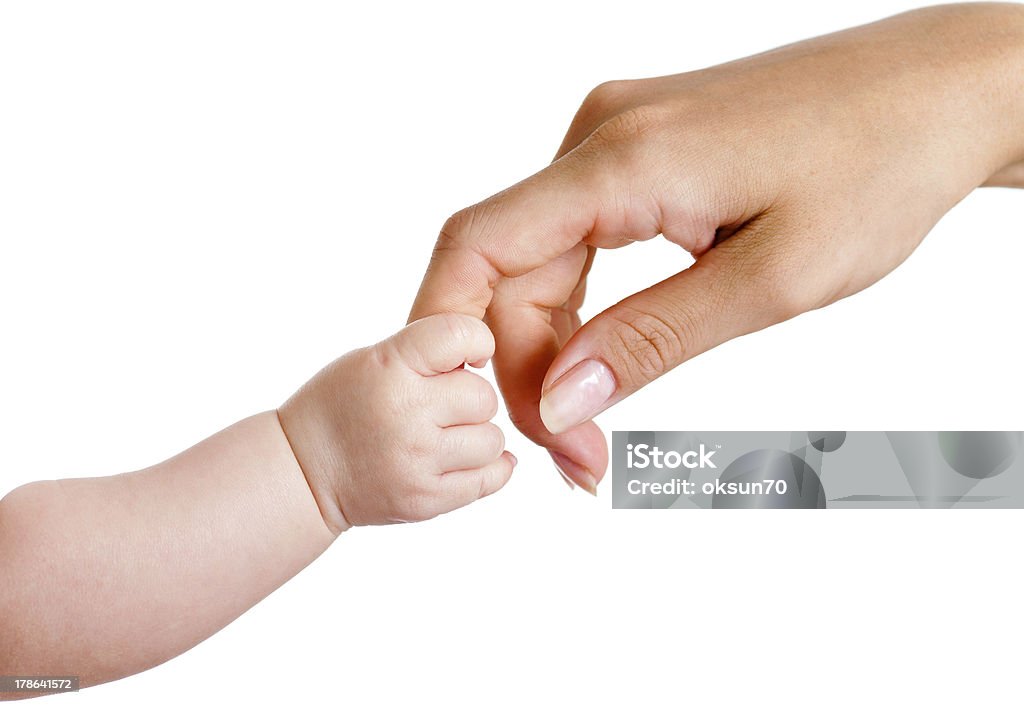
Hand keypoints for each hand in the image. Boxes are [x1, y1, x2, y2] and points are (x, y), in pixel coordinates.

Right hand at [278, 313, 514, 532]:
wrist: (303, 472)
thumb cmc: (343, 405)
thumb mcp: (372, 359)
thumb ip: (427, 355)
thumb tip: (489, 362)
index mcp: (390, 367)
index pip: (459, 336)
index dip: (477, 341)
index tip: (470, 356)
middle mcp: (406, 414)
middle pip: (484, 397)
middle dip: (470, 399)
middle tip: (444, 406)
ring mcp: (417, 461)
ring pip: (492, 440)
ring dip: (478, 436)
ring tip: (448, 435)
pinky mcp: (425, 500)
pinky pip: (490, 479)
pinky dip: (490, 468)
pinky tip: (470, 458)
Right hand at [409, 3, 1023, 492]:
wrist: (939, 91)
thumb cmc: (879, 165)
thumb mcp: (771, 280)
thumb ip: (651, 339)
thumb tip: (560, 399)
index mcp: (623, 158)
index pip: (480, 248)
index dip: (464, 346)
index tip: (511, 429)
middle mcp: (601, 134)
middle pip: (509, 267)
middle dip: (528, 371)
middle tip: (581, 457)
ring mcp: (617, 136)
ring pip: (540, 257)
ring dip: (551, 345)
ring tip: (592, 425)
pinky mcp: (639, 150)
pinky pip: (576, 234)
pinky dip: (579, 304)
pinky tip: (603, 354)